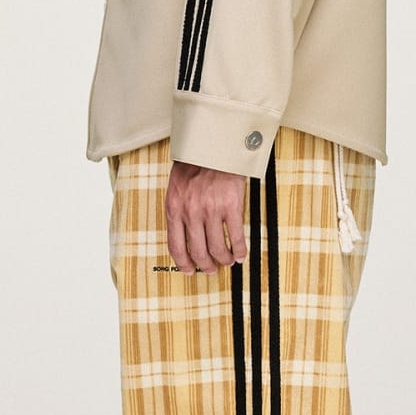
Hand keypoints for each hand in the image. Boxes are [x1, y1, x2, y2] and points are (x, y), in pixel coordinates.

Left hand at [166, 159, 249, 273]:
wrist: (213, 144)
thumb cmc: (194, 163)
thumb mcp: (177, 187)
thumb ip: (178, 209)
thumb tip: (183, 234)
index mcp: (174, 208)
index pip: (176, 246)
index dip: (183, 263)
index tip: (190, 270)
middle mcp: (190, 212)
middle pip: (198, 252)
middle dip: (206, 265)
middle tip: (212, 269)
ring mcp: (211, 210)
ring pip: (217, 248)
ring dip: (224, 259)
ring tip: (228, 261)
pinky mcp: (230, 206)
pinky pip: (236, 236)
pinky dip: (240, 250)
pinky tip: (241, 254)